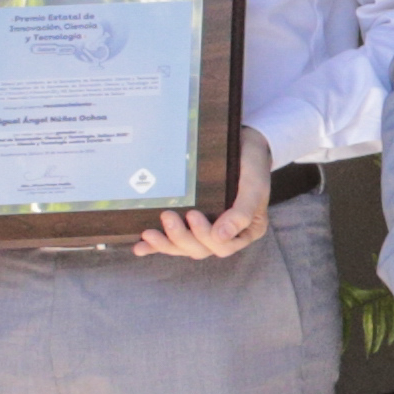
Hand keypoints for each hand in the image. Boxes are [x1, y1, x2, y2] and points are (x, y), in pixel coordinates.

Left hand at [135, 127, 277, 260]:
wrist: (244, 145)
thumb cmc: (253, 165)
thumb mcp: (253, 187)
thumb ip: (241, 213)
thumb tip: (220, 236)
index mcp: (245, 231)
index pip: (223, 247)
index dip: (205, 237)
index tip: (193, 215)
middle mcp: (226, 234)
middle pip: (201, 249)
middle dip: (181, 237)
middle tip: (168, 215)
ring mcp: (207, 228)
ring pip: (185, 246)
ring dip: (166, 243)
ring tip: (148, 234)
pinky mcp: (190, 222)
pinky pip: (174, 238)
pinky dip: (157, 245)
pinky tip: (140, 247)